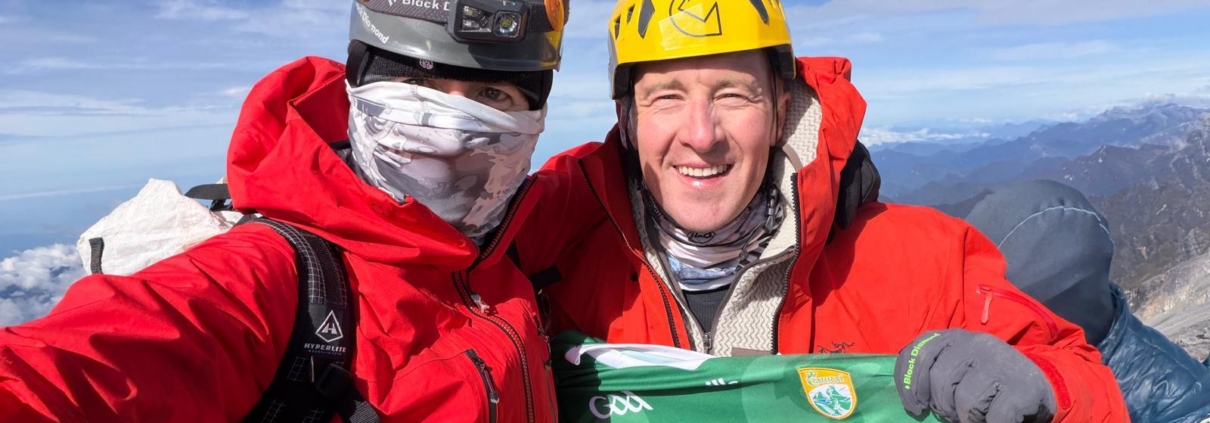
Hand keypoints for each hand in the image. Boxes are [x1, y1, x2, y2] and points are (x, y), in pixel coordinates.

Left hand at [894, 329, 1055, 422]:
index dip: (910, 383)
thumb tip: (912, 399)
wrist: (1040, 383)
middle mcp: (977, 343)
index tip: (915, 407)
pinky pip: (994, 416)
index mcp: (956, 337)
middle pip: (940, 379)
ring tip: (977, 415)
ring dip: (967, 417)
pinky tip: (994, 420)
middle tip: (952, 414)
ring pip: (965, 400)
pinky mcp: (1021, 386)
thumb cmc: (989, 380)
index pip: (920, 353)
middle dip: (942, 405)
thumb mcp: (959, 366)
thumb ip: (935, 370)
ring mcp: (1000, 362)